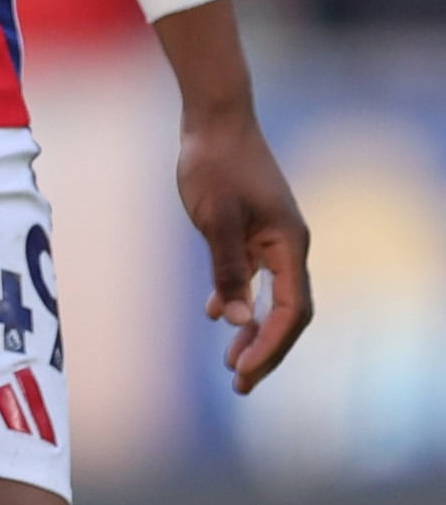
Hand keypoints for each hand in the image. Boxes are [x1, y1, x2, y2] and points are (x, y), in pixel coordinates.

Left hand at [178, 92, 313, 391]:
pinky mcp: (252, 230)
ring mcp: (272, 238)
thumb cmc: (214, 164)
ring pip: (271, 297)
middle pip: (287, 312)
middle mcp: (288, 246)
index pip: (291, 311)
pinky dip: (239, 298)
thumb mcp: (215, 219)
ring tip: (231, 363)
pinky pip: (253, 276)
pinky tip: (218, 315)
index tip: (243, 373)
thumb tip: (238, 321)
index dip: (271, 346)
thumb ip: (229, 269)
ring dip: (253, 329)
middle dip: (265, 349)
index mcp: (289, 246)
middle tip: (239, 384)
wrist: (214, 120)